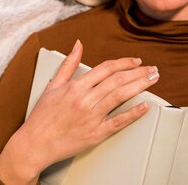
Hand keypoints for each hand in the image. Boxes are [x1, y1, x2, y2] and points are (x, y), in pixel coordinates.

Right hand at [0, 40, 158, 183]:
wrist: (34, 144)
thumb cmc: (42, 116)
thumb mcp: (53, 85)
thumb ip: (69, 64)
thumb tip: (78, 44)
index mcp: (76, 86)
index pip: (106, 68)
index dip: (124, 63)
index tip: (136, 61)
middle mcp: (85, 100)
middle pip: (118, 80)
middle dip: (138, 73)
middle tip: (153, 69)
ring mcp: (91, 117)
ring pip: (120, 96)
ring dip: (140, 86)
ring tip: (153, 80)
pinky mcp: (95, 134)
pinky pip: (118, 122)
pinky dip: (133, 113)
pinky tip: (145, 106)